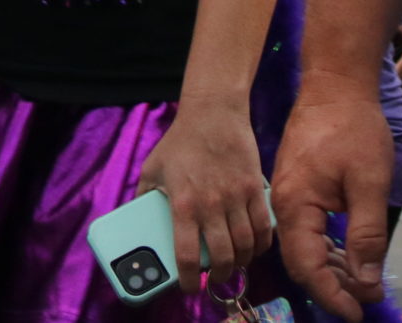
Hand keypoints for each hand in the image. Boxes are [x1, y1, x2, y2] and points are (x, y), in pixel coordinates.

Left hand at [136, 100, 270, 295]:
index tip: (189, 288)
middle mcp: (211, 205)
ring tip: (234, 264)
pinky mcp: (255, 189)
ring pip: (246, 246)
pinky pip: (265, 227)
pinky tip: (255, 247)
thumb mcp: (152, 169)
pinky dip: (262, 244)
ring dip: (241, 262)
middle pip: (223, 257)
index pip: (187, 256)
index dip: (189, 280)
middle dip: (220, 277)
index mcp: (183, 204)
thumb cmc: (181, 141)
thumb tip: (136, 218)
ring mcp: (236, 197)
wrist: (214, 113)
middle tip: (215, 278)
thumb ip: (144, 197)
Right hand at [273, 79, 393, 321]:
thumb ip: (367, 235)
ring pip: (305, 247)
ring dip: (332, 269)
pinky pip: (308, 230)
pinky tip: (350, 257)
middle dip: (333, 287)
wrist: (336, 82)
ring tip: (362, 285)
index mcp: (295, 206)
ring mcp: (288, 195)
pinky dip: (329, 248)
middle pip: (301, 262)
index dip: (331, 296)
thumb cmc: (354, 127)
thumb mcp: (369, 182)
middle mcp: (283, 205)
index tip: (357, 313)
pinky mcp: (298, 188)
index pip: (306, 267)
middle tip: (366, 301)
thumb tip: (365, 282)